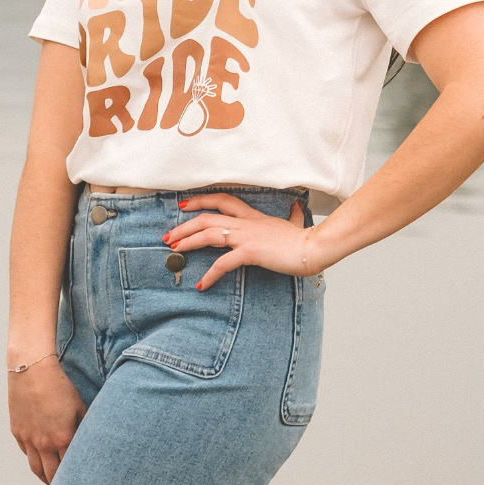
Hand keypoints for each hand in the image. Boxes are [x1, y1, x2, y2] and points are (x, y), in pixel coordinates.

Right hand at [9, 357, 85, 484]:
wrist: (32, 369)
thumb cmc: (59, 385)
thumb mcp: (79, 406)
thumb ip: (85, 427)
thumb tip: (91, 442)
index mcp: (63, 438)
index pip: (71, 468)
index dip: (77, 478)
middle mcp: (44, 443)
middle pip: (52, 475)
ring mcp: (28, 439)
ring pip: (36, 469)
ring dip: (45, 478)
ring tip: (52, 482)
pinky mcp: (17, 432)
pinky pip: (26, 453)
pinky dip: (34, 459)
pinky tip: (40, 460)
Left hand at [164, 192, 323, 291]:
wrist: (314, 247)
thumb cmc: (304, 239)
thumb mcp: (295, 224)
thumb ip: (293, 216)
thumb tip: (297, 208)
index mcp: (253, 216)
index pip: (222, 200)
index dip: (201, 201)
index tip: (184, 206)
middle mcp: (246, 223)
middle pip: (207, 217)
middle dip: (184, 226)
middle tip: (169, 236)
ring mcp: (247, 236)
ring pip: (209, 233)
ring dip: (188, 242)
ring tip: (175, 251)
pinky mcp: (251, 252)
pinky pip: (224, 262)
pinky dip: (210, 274)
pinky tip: (202, 284)